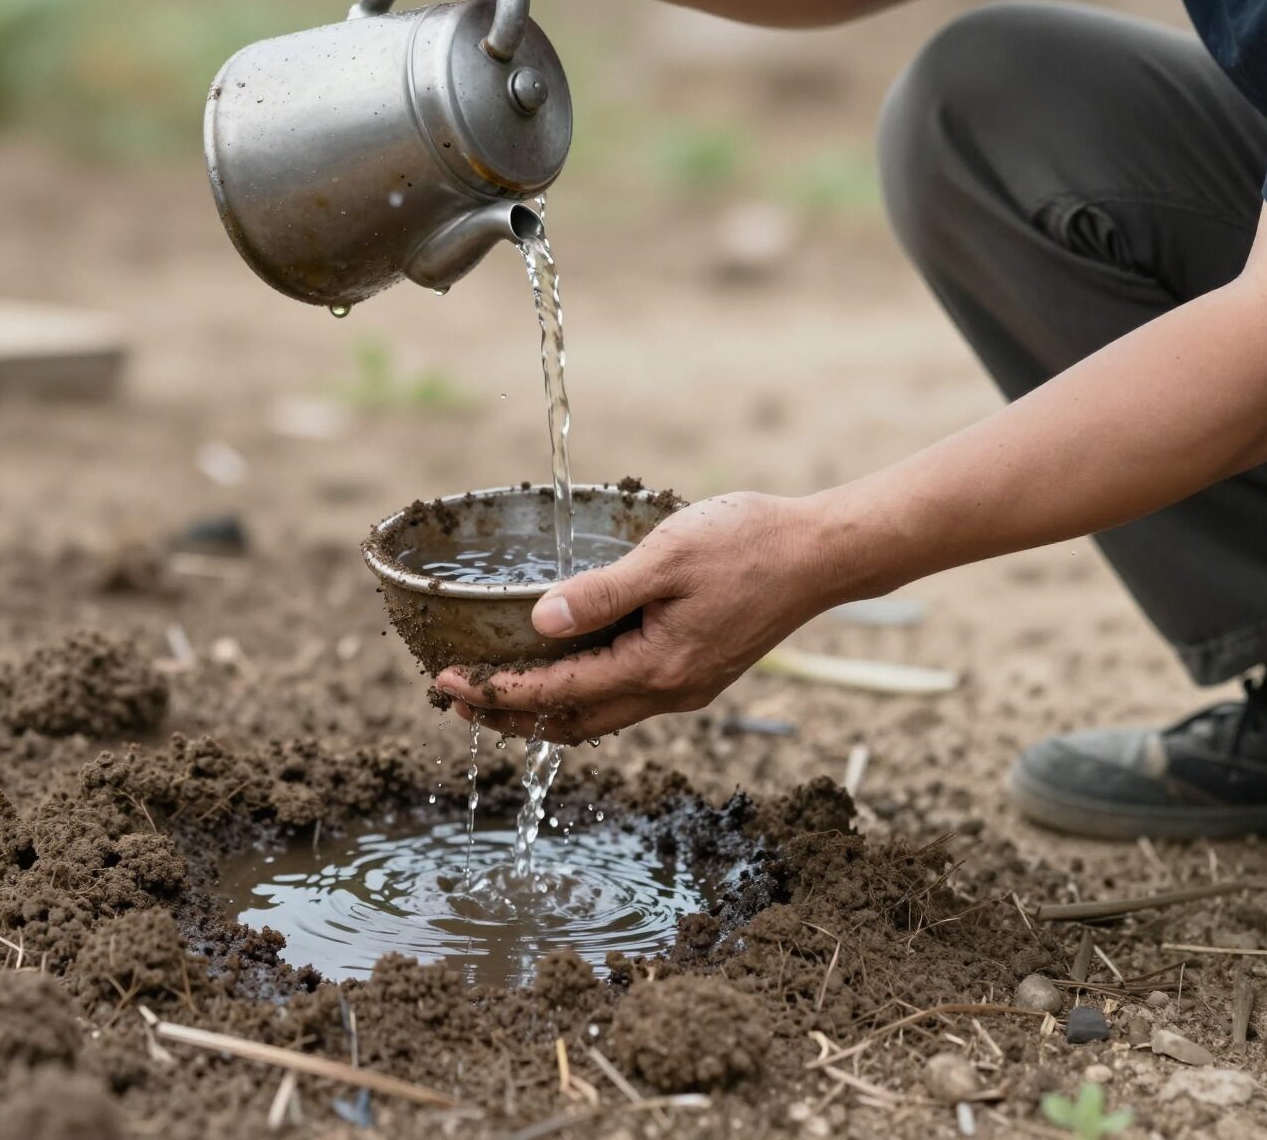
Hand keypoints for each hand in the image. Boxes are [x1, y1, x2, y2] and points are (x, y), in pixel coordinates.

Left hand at [435, 492, 846, 742]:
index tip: (445, 682)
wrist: (821, 555)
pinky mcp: (699, 672)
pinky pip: (625, 698)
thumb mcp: (666, 557)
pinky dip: (581, 694)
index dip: (496, 693)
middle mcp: (669, 691)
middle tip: (454, 699)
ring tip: (497, 691)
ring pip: (599, 715)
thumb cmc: (747, 544)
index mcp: (655, 667)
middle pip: (571, 723)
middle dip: (509, 716)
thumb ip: (601, 592)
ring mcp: (687, 687)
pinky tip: (565, 669)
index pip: (556, 695)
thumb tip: (539, 622)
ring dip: (544, 710)